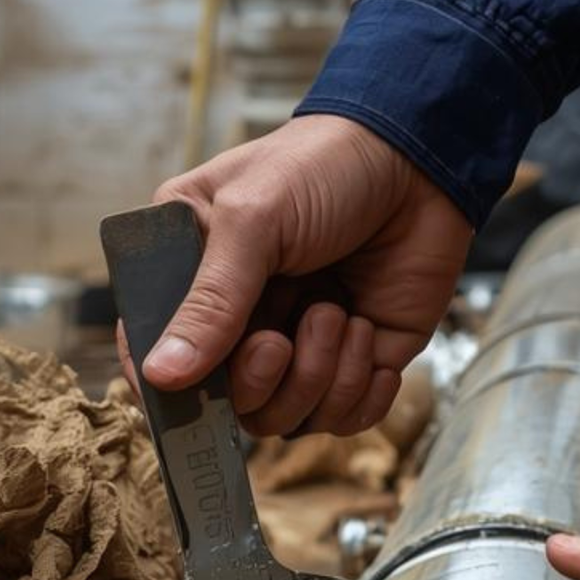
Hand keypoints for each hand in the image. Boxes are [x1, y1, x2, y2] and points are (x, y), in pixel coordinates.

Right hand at [131, 115, 473, 436]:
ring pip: (289, 418)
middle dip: (261, 381)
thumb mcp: (253, 220)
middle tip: (282, 340)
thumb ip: (211, 301)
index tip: (191, 393)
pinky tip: (368, 334)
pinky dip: (361, 391)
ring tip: (341, 314)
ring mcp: (301, 342)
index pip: (158, 352)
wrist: (420, 161)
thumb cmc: (324, 167)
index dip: (170, 387)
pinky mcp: (357, 359)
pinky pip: (345, 417)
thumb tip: (160, 374)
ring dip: (320, 376)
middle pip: (230, 404)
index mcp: (195, 272)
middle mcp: (244, 317)